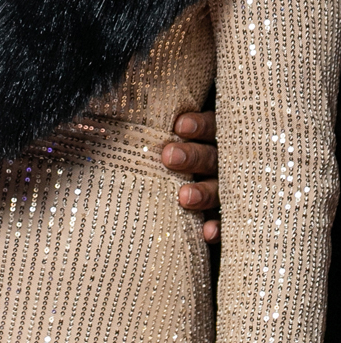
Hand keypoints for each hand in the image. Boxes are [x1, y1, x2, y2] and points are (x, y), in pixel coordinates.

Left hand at [161, 110, 219, 243]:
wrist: (214, 195)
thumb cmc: (174, 152)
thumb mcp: (176, 135)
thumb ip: (159, 127)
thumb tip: (113, 110)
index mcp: (214, 137)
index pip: (212, 125)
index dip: (198, 125)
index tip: (178, 126)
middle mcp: (224, 162)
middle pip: (211, 156)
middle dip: (192, 157)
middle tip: (169, 157)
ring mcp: (229, 190)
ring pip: (219, 189)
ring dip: (203, 192)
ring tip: (184, 197)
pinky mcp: (230, 217)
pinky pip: (227, 223)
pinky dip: (218, 227)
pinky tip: (206, 232)